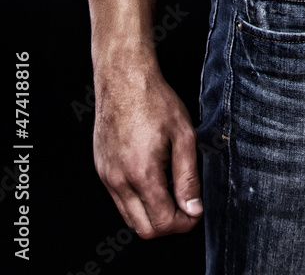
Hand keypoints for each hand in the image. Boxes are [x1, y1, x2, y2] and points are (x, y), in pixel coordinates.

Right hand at [93, 64, 202, 237]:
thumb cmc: (155, 101)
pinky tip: (155, 179)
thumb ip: (188, 176)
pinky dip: (138, 201)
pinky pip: (119, 201)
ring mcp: (107, 177)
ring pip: (130, 218)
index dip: (184, 223)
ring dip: (152, 214)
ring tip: (172, 190)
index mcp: (142, 173)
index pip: (162, 222)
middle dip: (168, 225)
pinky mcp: (102, 170)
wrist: (124, 80)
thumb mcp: (184, 135)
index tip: (196, 211)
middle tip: (186, 207)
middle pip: (143, 229)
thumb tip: (193, 208)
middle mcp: (119, 181)